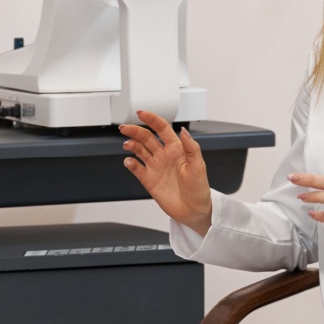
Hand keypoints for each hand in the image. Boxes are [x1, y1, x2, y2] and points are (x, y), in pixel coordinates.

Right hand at [120, 111, 212, 234]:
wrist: (194, 210)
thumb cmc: (199, 189)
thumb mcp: (198, 166)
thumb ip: (191, 148)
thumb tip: (183, 131)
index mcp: (176, 149)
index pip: (162, 129)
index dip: (152, 119)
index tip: (141, 113)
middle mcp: (164, 155)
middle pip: (146, 137)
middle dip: (135, 131)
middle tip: (124, 128)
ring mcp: (155, 167)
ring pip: (139, 150)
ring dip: (131, 145)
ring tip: (127, 145)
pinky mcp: (149, 179)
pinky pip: (136, 168)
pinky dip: (130, 164)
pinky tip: (129, 162)